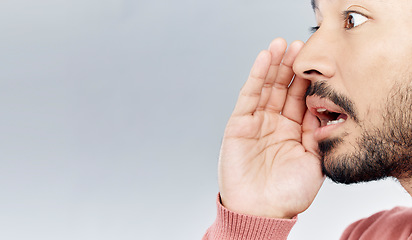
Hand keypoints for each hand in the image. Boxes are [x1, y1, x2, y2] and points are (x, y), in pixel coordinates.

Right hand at [218, 38, 324, 218]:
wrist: (262, 211)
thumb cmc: (289, 193)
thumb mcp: (314, 161)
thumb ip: (317, 133)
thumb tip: (323, 107)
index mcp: (293, 133)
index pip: (300, 100)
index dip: (307, 81)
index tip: (317, 61)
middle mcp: (274, 124)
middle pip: (283, 89)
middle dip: (291, 67)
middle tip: (299, 45)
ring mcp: (256, 122)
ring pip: (266, 87)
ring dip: (274, 65)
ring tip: (281, 44)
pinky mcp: (239, 123)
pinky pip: (249, 95)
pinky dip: (257, 75)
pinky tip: (265, 58)